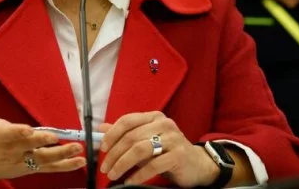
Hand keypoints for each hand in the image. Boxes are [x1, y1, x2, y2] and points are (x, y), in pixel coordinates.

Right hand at [0, 77, 85, 187]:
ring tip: (79, 151)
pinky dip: (65, 166)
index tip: (29, 131)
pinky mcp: (29, 168)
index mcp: (1, 135)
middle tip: (62, 140)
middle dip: (46, 144)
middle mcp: (13, 150)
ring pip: (44, 160)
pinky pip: (49, 168)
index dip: (20, 134)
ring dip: (63, 156)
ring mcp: (23, 161)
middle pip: (31, 148)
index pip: (12, 134)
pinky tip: (79, 161)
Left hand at [98, 111, 218, 186]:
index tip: (102, 148)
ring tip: (113, 174)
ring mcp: (173, 138)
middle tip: (105, 167)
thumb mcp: (146, 140)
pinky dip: (138, 175)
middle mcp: (164, 124)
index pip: (127, 121)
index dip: (112, 134)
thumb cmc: (167, 151)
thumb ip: (126, 134)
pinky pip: (153, 165)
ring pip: (140, 149)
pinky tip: (129, 181)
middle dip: (114, 154)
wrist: (196, 164)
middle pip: (131, 137)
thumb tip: (101, 129)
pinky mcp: (179, 155)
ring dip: (122, 163)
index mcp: (154, 117)